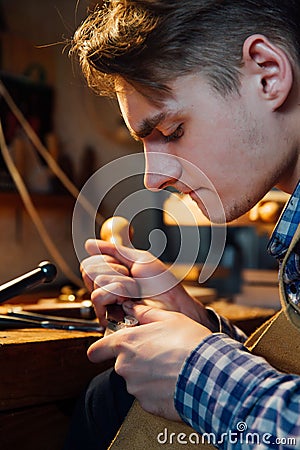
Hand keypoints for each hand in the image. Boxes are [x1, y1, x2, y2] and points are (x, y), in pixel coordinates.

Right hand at [81, 239, 213, 328]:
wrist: (173, 305)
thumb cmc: (162, 285)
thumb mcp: (139, 259)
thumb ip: (113, 250)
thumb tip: (88, 244)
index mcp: (111, 276)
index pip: (90, 262)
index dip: (108, 260)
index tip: (127, 267)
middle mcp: (105, 289)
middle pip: (88, 269)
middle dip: (114, 269)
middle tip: (132, 278)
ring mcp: (105, 304)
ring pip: (96, 281)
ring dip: (121, 282)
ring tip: (134, 291)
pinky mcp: (106, 317)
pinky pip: (98, 296)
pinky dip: (118, 291)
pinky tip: (129, 300)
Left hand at [88, 302, 211, 419]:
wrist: (208, 373)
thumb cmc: (189, 343)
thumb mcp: (169, 318)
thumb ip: (145, 313)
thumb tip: (133, 308)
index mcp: (126, 343)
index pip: (96, 351)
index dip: (100, 350)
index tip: (103, 351)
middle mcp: (124, 366)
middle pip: (121, 364)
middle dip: (135, 360)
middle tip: (158, 353)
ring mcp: (135, 387)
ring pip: (136, 380)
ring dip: (148, 375)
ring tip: (170, 367)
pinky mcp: (147, 404)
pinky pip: (148, 396)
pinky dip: (157, 390)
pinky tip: (174, 381)